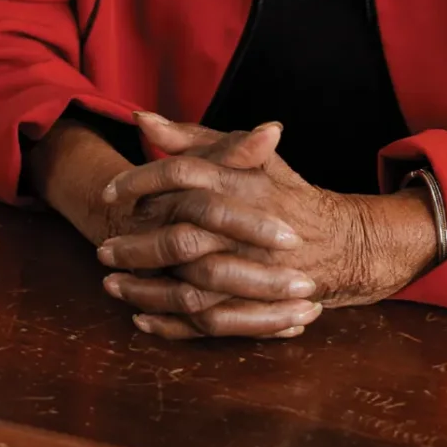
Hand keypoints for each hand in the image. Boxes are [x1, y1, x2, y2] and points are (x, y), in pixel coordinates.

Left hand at [95, 113, 437, 340]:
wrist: (343, 244)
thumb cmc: (286, 194)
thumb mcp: (249, 156)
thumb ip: (195, 138)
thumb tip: (143, 120)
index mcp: (247, 185)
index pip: (185, 175)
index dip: (142, 181)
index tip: (110, 192)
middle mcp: (252, 230)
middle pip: (183, 238)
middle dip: (136, 246)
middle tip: (104, 247)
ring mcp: (258, 275)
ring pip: (192, 288)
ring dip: (146, 291)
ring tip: (112, 286)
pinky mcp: (260, 309)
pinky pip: (210, 323)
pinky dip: (172, 326)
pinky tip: (141, 319)